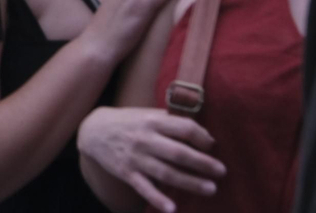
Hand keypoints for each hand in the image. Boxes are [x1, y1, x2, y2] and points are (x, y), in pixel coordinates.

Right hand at [79, 107, 224, 212]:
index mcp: (152, 121)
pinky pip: (144, 188)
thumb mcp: (146, 114)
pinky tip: (172, 209)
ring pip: (166, 173)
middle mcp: (145, 139)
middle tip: (222, 171)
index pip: (183, 128)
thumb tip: (201, 133)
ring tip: (210, 189)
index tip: (212, 145)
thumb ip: (169, 121)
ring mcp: (135, 157)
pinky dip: (158, 199)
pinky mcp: (126, 172)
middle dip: (203, 163)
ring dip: (190, 182)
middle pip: (178, 153)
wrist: (93, 130)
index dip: (202, 137)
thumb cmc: (127, 121)